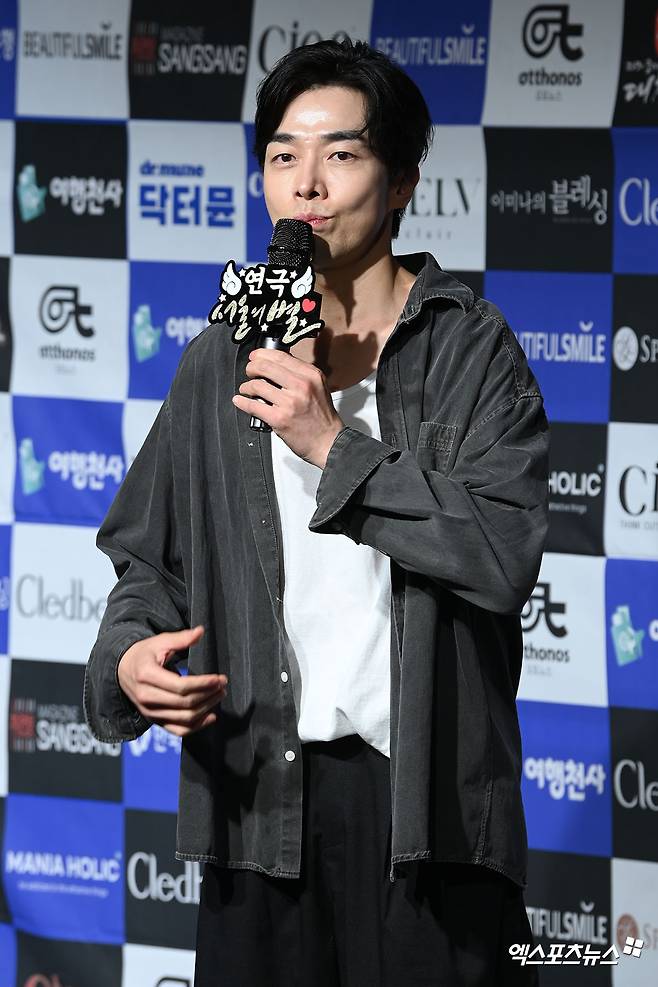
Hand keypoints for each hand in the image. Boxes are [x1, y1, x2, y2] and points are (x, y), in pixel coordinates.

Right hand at [117, 625, 227, 736]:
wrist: (122, 670)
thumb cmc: (144, 654)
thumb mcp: (160, 641)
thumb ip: (181, 638)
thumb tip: (200, 631)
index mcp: (146, 675)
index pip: (180, 686)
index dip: (203, 684)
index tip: (219, 678)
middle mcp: (146, 697)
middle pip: (184, 703)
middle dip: (208, 695)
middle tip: (223, 685)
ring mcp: (149, 712)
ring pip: (184, 718)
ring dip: (206, 709)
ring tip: (219, 695)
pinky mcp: (154, 720)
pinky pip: (178, 730)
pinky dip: (196, 727)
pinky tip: (211, 716)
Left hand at [232, 348, 344, 467]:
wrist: (328, 441)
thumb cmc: (322, 417)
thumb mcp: (318, 386)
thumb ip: (300, 374)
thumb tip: (276, 363)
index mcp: (310, 375)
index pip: (280, 356)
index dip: (262, 354)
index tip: (255, 357)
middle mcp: (301, 386)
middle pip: (265, 367)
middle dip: (251, 368)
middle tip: (249, 372)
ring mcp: (289, 402)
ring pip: (257, 385)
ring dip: (246, 386)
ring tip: (246, 389)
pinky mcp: (279, 418)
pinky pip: (253, 406)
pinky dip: (242, 402)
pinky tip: (240, 400)